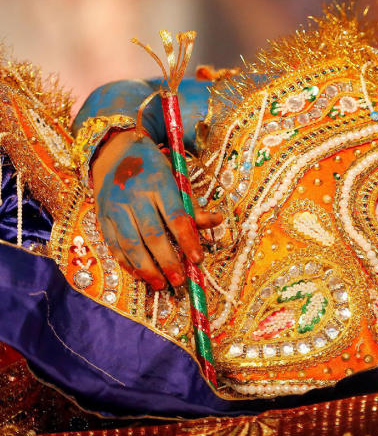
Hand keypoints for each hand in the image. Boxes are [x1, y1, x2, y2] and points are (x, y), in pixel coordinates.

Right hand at [90, 130, 221, 289]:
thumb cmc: (153, 166)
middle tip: (180, 280)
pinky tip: (141, 275)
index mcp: (158, 183)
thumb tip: (216, 221)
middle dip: (168, 261)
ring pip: (131, 244)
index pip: (176, 216)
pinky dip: (128, 263)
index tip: (198, 259)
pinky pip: (114, 245)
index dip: (188, 239)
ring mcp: (115, 207)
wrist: (114, 151)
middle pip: (153, 234)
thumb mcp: (176, 176)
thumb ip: (192, 203)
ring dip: (147, 269)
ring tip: (161, 284)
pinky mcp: (102, 217)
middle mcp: (134, 195)